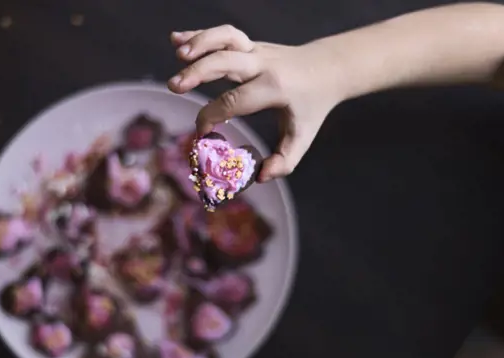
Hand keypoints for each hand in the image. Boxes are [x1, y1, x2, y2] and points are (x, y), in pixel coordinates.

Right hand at [168, 25, 342, 181]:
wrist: (330, 68)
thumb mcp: (303, 136)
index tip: (201, 133)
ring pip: (226, 37)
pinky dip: (199, 34)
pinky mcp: (251, 44)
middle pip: (225, 61)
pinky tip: (176, 40)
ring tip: (177, 54)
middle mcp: (264, 64)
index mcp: (275, 87)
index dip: (212, 116)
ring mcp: (257, 50)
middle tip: (174, 87)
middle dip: (198, 72)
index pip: (235, 100)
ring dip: (199, 42)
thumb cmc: (312, 106)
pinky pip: (224, 34)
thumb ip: (284, 160)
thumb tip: (261, 177)